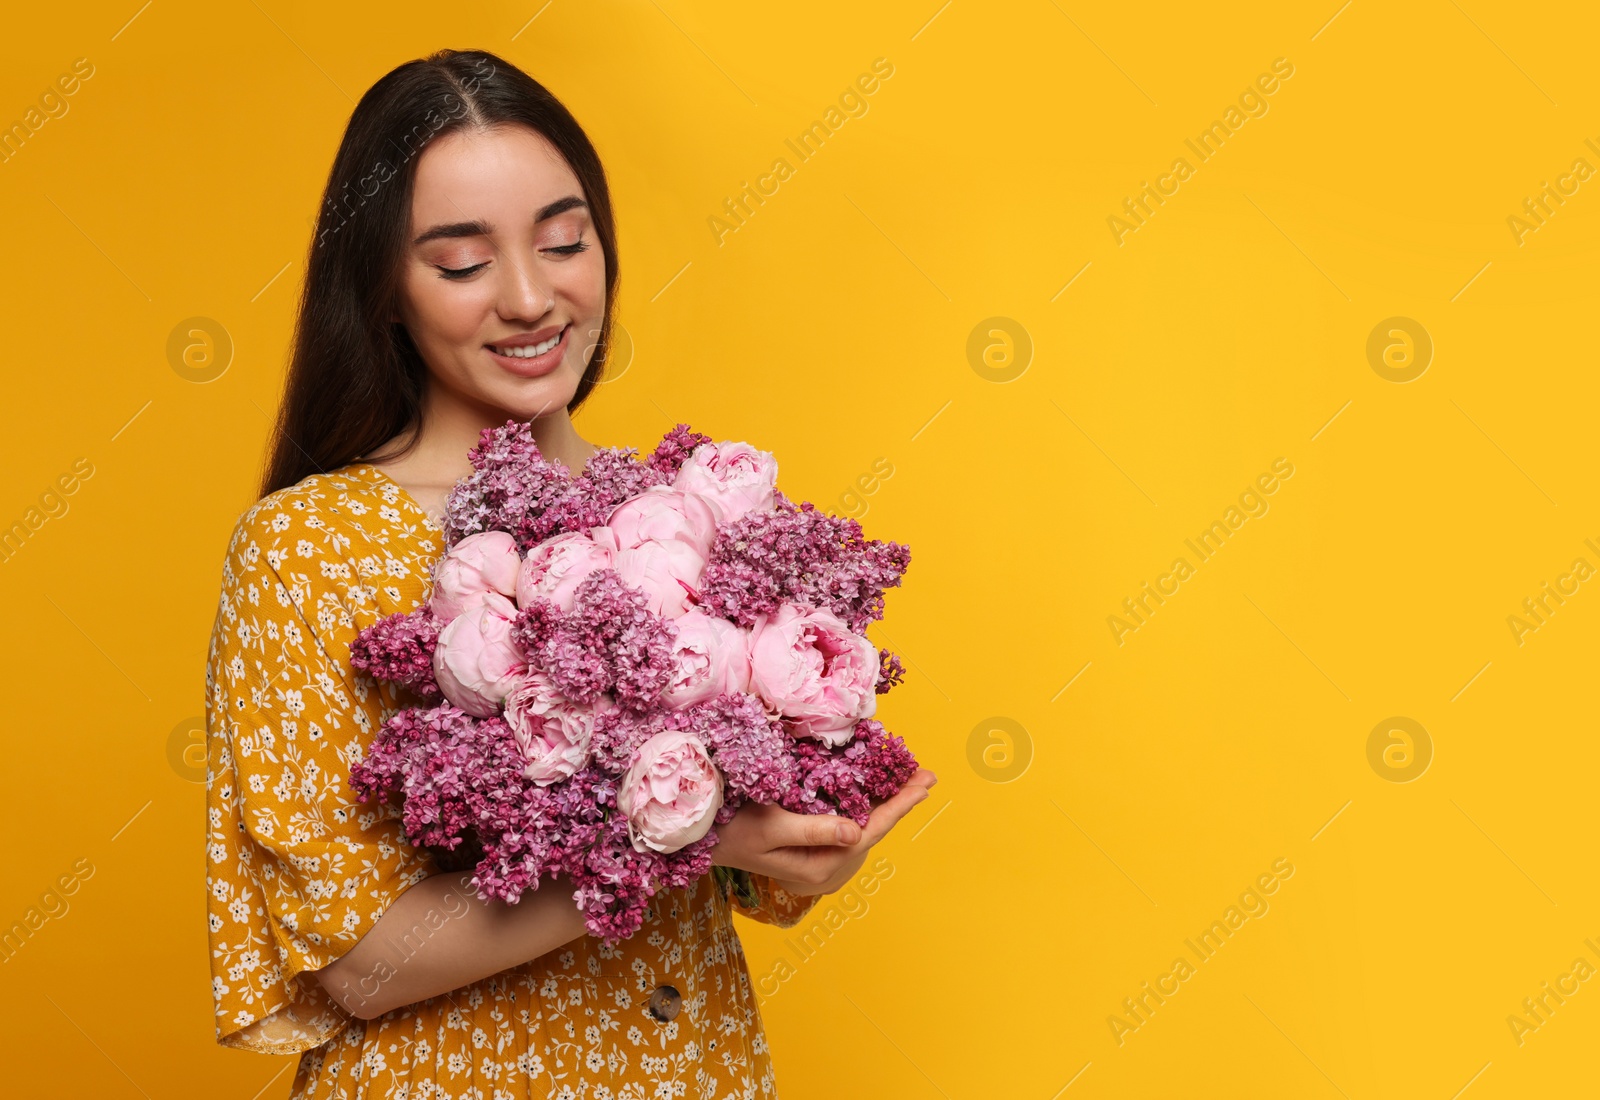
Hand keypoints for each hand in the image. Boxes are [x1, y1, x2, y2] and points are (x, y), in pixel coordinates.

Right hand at [712, 768, 937, 897]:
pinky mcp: (811, 852)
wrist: (700, 840)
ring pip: (862, 830)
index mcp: (820, 867)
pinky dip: (863, 809)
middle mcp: (825, 870)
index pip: (870, 830)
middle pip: (872, 830)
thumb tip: (858, 831)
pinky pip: (847, 829)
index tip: (924, 783)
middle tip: (924, 776)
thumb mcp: (769, 827)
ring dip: (884, 805)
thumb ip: (814, 830)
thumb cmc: (729, 829)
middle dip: (898, 802)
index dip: (899, 804)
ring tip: (907, 782)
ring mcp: (819, 863)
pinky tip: (872, 795)